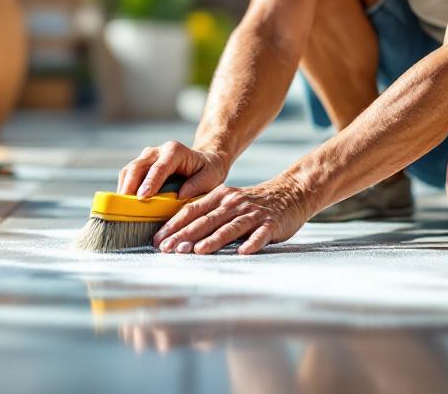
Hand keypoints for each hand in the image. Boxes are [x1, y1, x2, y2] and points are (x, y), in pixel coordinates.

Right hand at [117, 141, 228, 199]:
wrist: (203, 160)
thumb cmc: (208, 170)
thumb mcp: (212, 176)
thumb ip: (198, 184)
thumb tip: (180, 196)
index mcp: (175, 151)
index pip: (159, 167)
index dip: (150, 182)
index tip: (142, 197)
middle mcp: (157, 151)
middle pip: (137, 167)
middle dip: (130, 186)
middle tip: (125, 206)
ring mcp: (146, 157)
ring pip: (128, 170)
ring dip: (124, 189)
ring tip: (123, 208)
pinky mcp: (140, 166)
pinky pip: (127, 176)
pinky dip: (125, 189)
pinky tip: (125, 204)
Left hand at [153, 177, 313, 254]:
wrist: (290, 193)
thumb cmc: (253, 204)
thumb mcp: (228, 202)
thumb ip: (207, 214)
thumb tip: (178, 233)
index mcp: (219, 197)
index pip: (191, 210)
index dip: (173, 225)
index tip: (157, 239)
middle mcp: (233, 203)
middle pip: (206, 220)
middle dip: (186, 235)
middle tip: (169, 249)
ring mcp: (253, 214)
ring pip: (229, 227)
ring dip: (213, 240)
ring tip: (198, 251)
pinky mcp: (271, 224)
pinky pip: (260, 235)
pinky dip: (251, 243)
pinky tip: (243, 252)